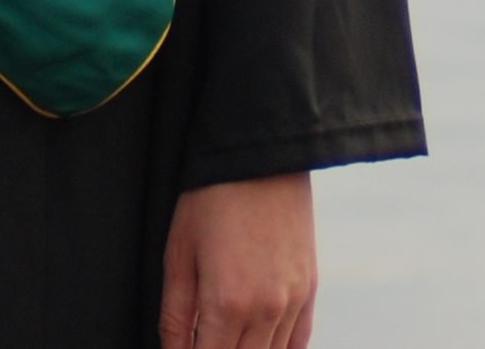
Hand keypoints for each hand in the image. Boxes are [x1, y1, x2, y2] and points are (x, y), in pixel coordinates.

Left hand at [158, 172, 315, 348]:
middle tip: (202, 339)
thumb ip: (174, 318)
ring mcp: (293, 300)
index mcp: (226, 304)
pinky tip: (259, 345)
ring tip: (226, 340)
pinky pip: (299, 341)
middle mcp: (266, 309)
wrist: (260, 155)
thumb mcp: (179, 256)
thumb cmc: (212, 199)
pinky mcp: (309, 287)